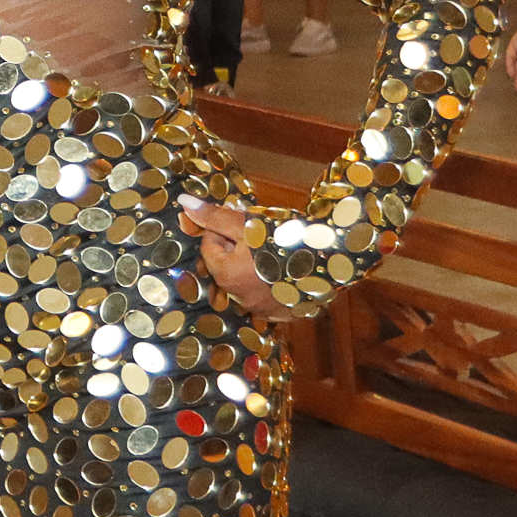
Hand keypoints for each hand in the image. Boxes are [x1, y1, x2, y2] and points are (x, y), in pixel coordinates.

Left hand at [177, 199, 287, 320]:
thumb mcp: (245, 222)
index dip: (222, 230)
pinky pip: (271, 297)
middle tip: (258, 235)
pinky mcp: (288, 314)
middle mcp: (241, 299)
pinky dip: (274, 285)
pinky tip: (287, 271)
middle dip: (237, 249)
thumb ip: (213, 216)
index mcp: (226, 277)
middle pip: (228, 266)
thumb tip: (183, 201)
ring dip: (255, 267)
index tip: (241, 222)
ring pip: (248, 282)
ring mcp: (265, 310)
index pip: (210, 248)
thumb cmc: (284, 237)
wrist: (333, 256)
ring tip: (274, 250)